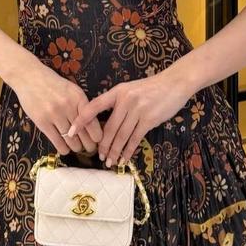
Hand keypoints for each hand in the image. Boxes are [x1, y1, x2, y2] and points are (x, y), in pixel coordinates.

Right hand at [9, 62, 103, 155]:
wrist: (29, 77)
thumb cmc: (53, 84)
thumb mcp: (72, 90)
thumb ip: (82, 106)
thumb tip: (93, 126)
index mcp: (79, 98)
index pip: (93, 123)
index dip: (97, 136)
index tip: (97, 141)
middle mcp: (68, 106)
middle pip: (84, 135)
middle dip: (88, 145)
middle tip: (89, 148)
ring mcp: (54, 114)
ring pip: (71, 141)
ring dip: (76, 147)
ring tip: (76, 147)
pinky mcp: (42, 122)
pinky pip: (57, 142)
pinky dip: (63, 149)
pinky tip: (65, 148)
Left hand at [67, 76, 191, 166]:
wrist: (174, 84)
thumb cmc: (151, 88)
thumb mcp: (130, 89)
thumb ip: (117, 102)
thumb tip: (104, 123)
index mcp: (117, 91)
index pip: (94, 106)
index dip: (81, 120)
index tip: (71, 131)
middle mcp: (125, 100)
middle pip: (109, 128)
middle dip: (102, 145)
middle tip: (98, 156)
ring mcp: (137, 110)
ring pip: (121, 136)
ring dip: (114, 151)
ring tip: (109, 161)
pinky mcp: (149, 119)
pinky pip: (135, 138)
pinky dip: (128, 151)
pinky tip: (124, 159)